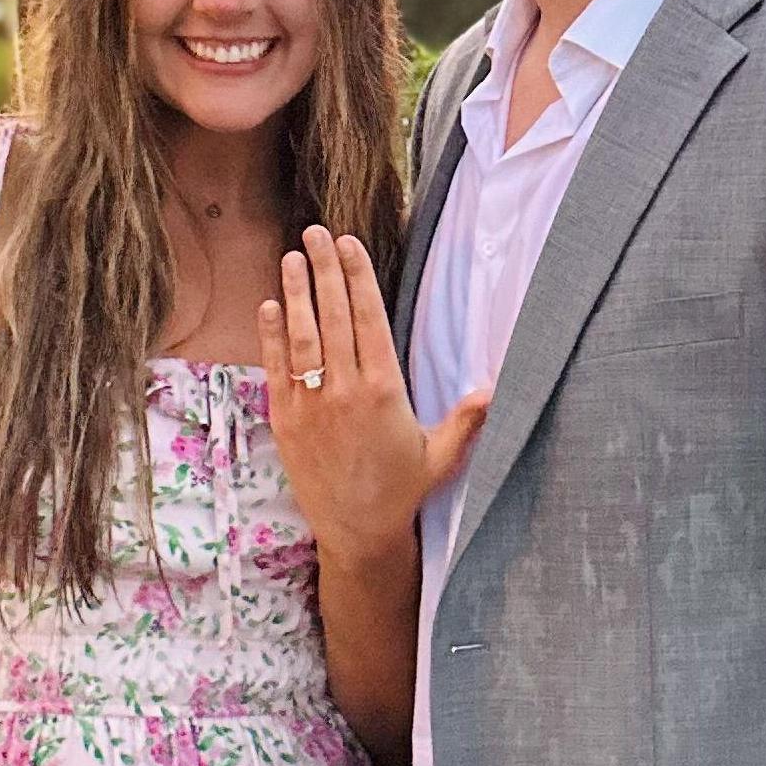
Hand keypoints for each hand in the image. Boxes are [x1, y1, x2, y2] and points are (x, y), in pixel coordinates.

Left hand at [258, 225, 487, 565]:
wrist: (357, 532)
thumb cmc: (402, 490)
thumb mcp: (443, 455)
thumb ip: (467, 419)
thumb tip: (494, 388)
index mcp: (385, 390)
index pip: (369, 319)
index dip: (357, 277)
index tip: (348, 245)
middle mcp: (345, 391)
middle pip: (333, 316)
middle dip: (324, 270)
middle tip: (316, 233)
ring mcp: (311, 404)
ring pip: (302, 336)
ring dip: (296, 293)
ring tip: (292, 257)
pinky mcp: (286, 420)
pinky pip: (277, 368)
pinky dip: (272, 336)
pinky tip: (271, 305)